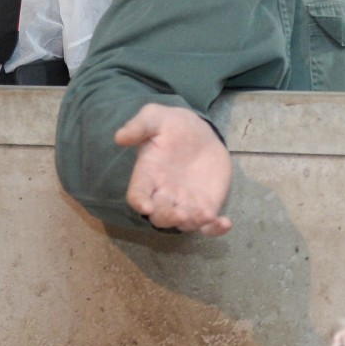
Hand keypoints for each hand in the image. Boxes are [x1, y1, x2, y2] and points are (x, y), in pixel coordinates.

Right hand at [116, 104, 233, 235]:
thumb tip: (120, 137)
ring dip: (193, 222)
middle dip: (169, 216)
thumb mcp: (155, 117)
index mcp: (147, 176)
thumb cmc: (171, 125)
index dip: (139, 202)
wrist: (199, 132)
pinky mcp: (206, 204)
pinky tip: (225, 223)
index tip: (145, 206)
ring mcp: (186, 202)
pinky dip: (216, 229)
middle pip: (160, 215)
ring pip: (185, 222)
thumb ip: (139, 126)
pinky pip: (209, 223)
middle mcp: (164, 194)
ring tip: (206, 215)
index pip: (137, 194)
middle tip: (180, 213)